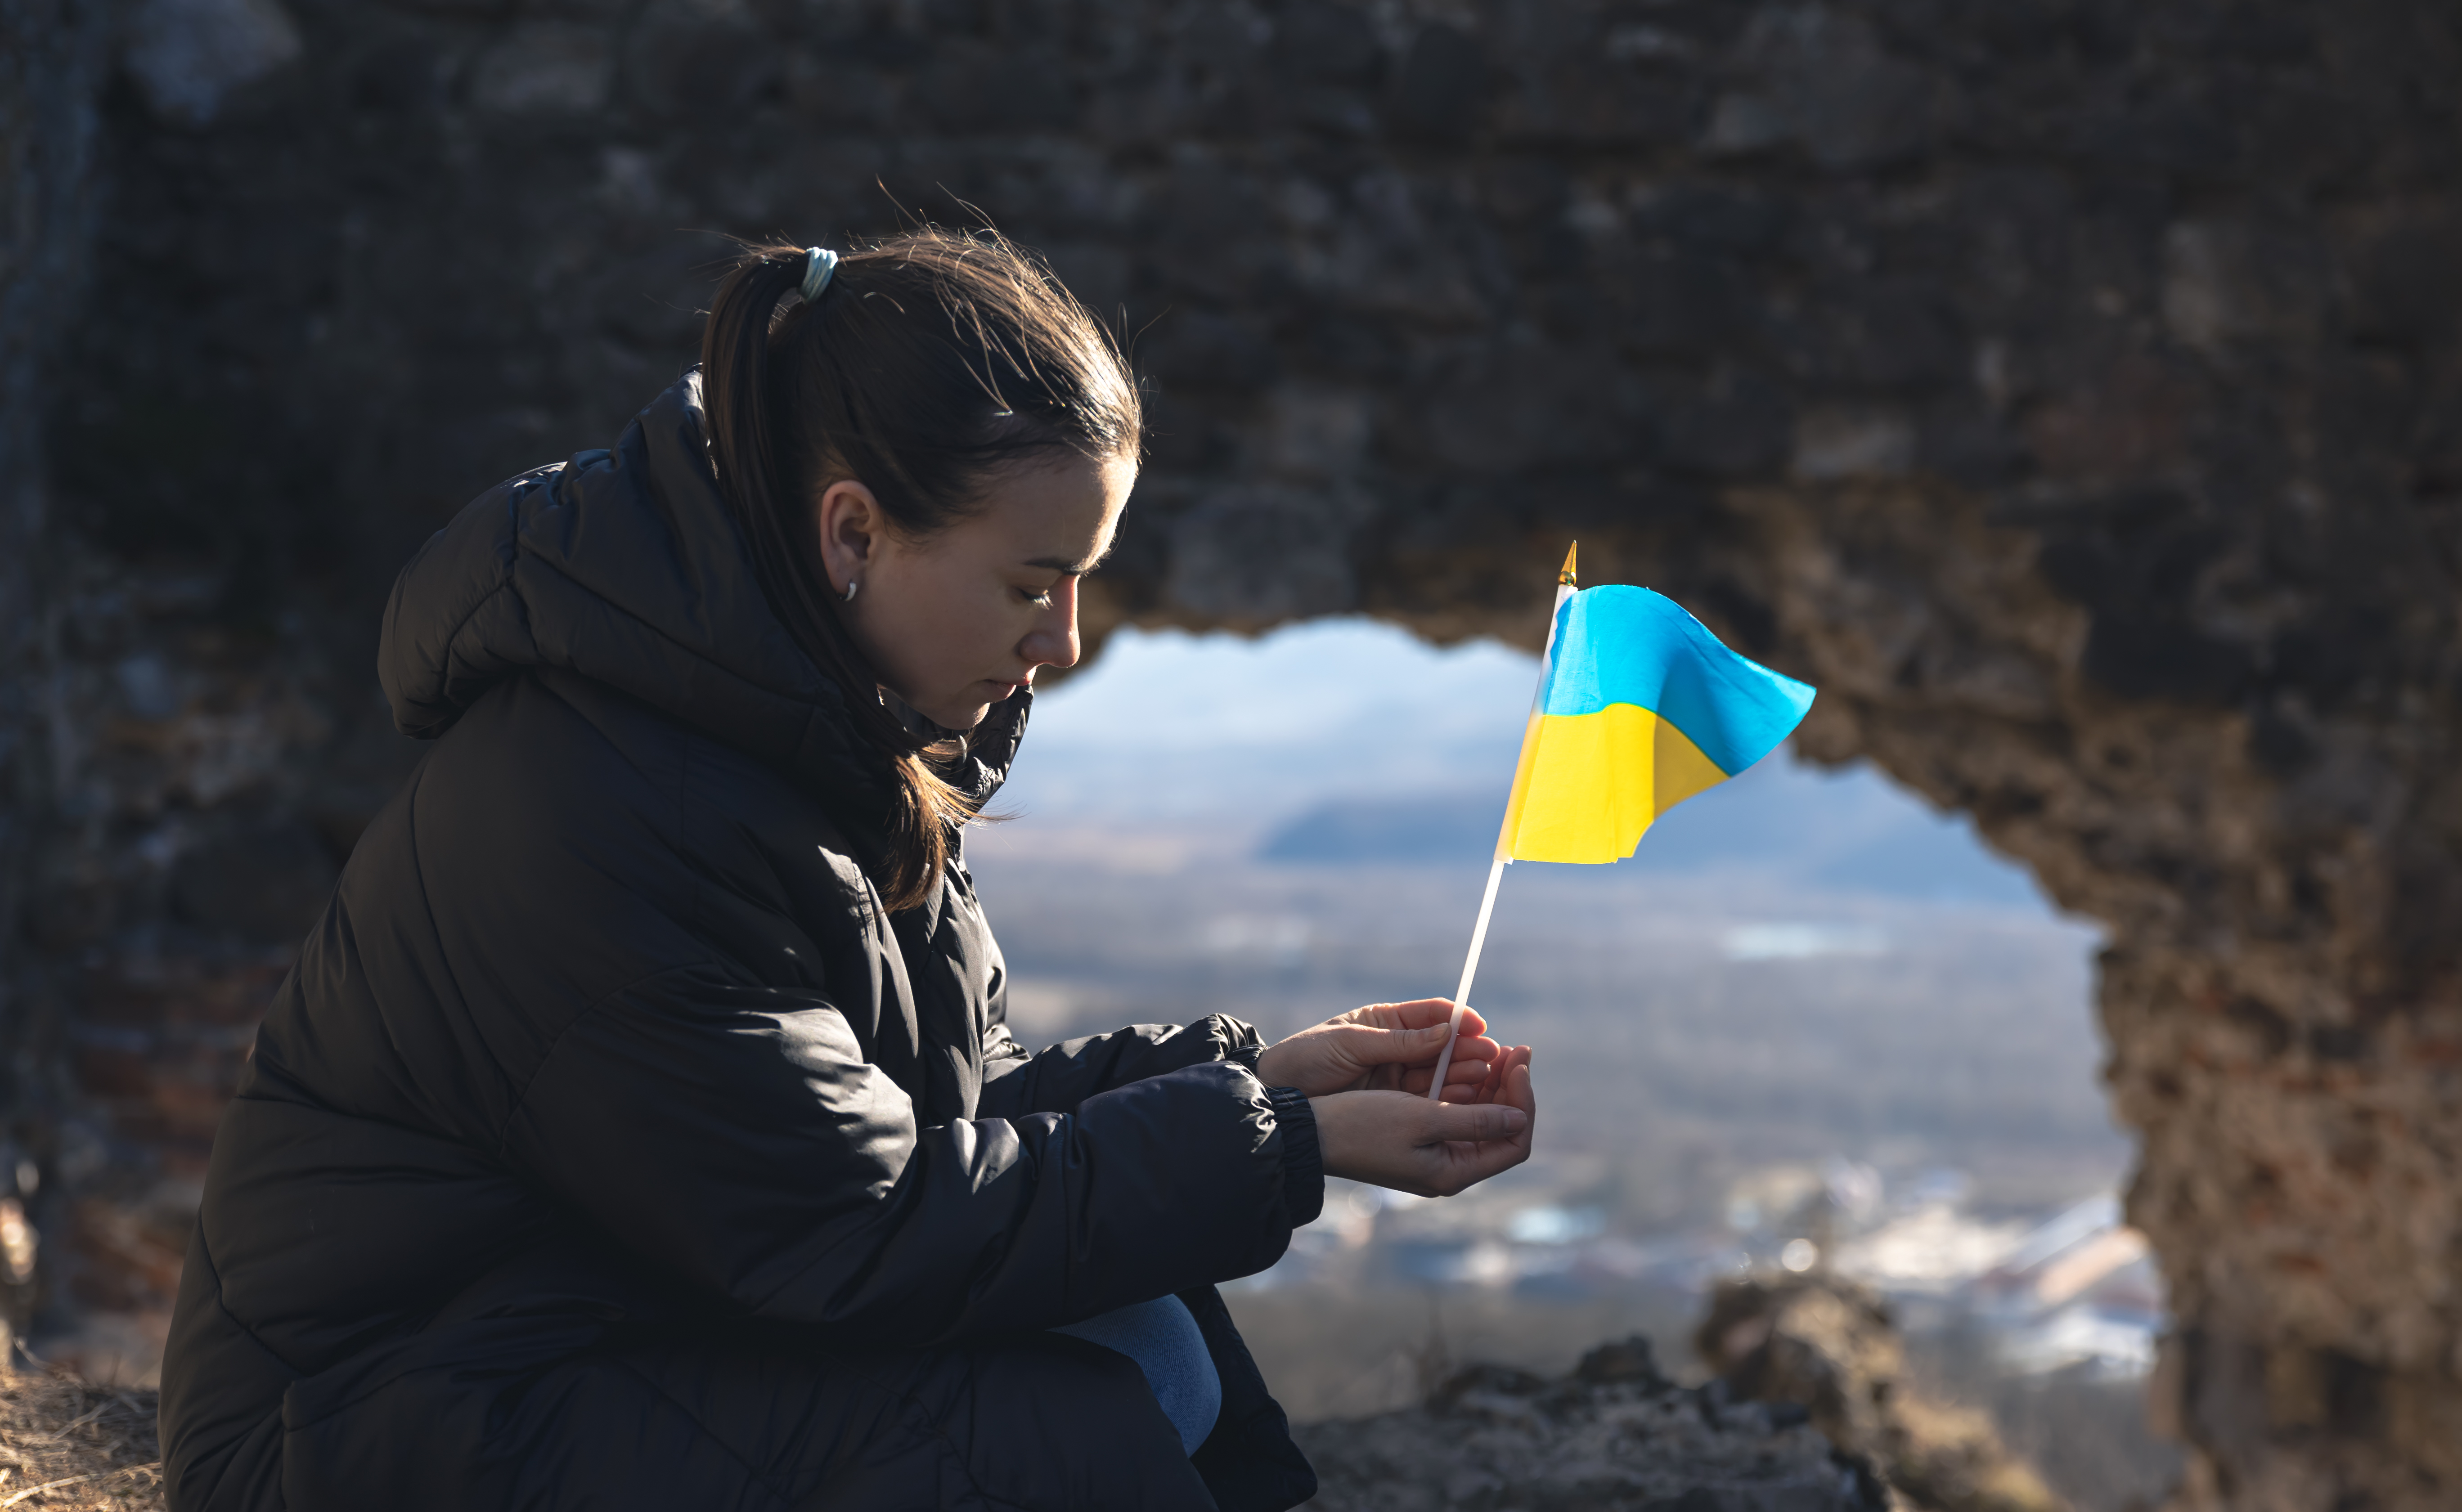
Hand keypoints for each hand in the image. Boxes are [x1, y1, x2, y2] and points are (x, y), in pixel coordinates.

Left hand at [1253, 999, 1503, 1099]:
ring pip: (1441, 1072)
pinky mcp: (1394, 1101)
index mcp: (1386, 1021)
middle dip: (1470, 1050)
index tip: (1481, 1028)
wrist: (1280, 1095)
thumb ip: (1399, 1041)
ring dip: (1466, 1074)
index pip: (1433, 1014)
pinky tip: (1468, 1098)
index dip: (1460, 1019)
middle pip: (1444, 1045)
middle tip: (1495, 1059)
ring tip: (1488, 1078)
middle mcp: (1397, 1046)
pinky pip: (1428, 1096)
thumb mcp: (1351, 1043)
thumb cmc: (1306, 1058)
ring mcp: (1397, 1074)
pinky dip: (1449, 1097)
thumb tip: (1447, 1031)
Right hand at [1310, 1046, 1535, 1197]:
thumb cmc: (1361, 1125)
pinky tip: (1468, 1062)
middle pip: (1501, 1129)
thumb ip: (1475, 1120)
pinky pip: (1458, 1113)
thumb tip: (1520, 1118)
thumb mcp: (1421, 1117)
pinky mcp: (1420, 1139)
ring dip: (1493, 1085)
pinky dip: (1468, 1087)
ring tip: (1498, 1050)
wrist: (1312, 1133)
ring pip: (1481, 1119)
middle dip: (1512, 1088)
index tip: (1519, 1062)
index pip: (1514, 1142)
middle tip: (1516, 1048)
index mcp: (1452, 1172)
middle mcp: (1448, 1168)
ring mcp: (1434, 1155)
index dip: (1524, 1101)